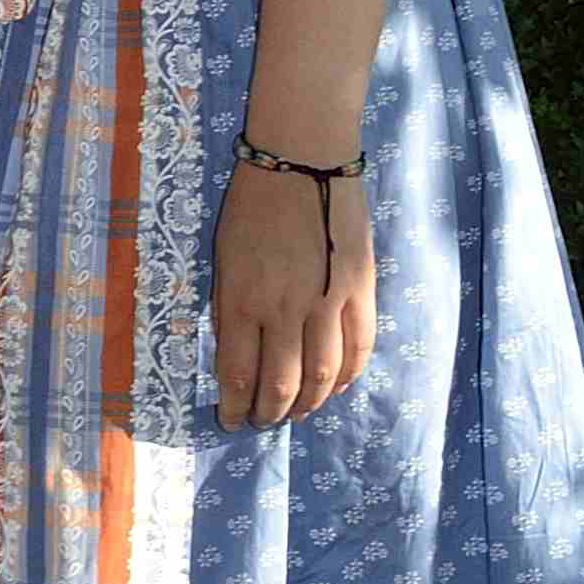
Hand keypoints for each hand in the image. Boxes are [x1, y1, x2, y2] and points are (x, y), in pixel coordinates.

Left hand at [210, 156, 374, 428]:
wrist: (303, 162)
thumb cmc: (253, 205)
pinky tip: (336, 388)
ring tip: (297, 412)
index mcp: (242, 300)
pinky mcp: (360, 290)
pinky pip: (359, 349)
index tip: (231, 420)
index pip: (237, 373)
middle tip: (263, 421)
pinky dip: (348, 377)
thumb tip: (235, 353)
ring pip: (322, 376)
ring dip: (308, 404)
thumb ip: (230, 307)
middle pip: (280, 385)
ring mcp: (327, 303)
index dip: (234, 406)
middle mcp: (283, 310)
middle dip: (269, 413)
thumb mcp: (223, 259)